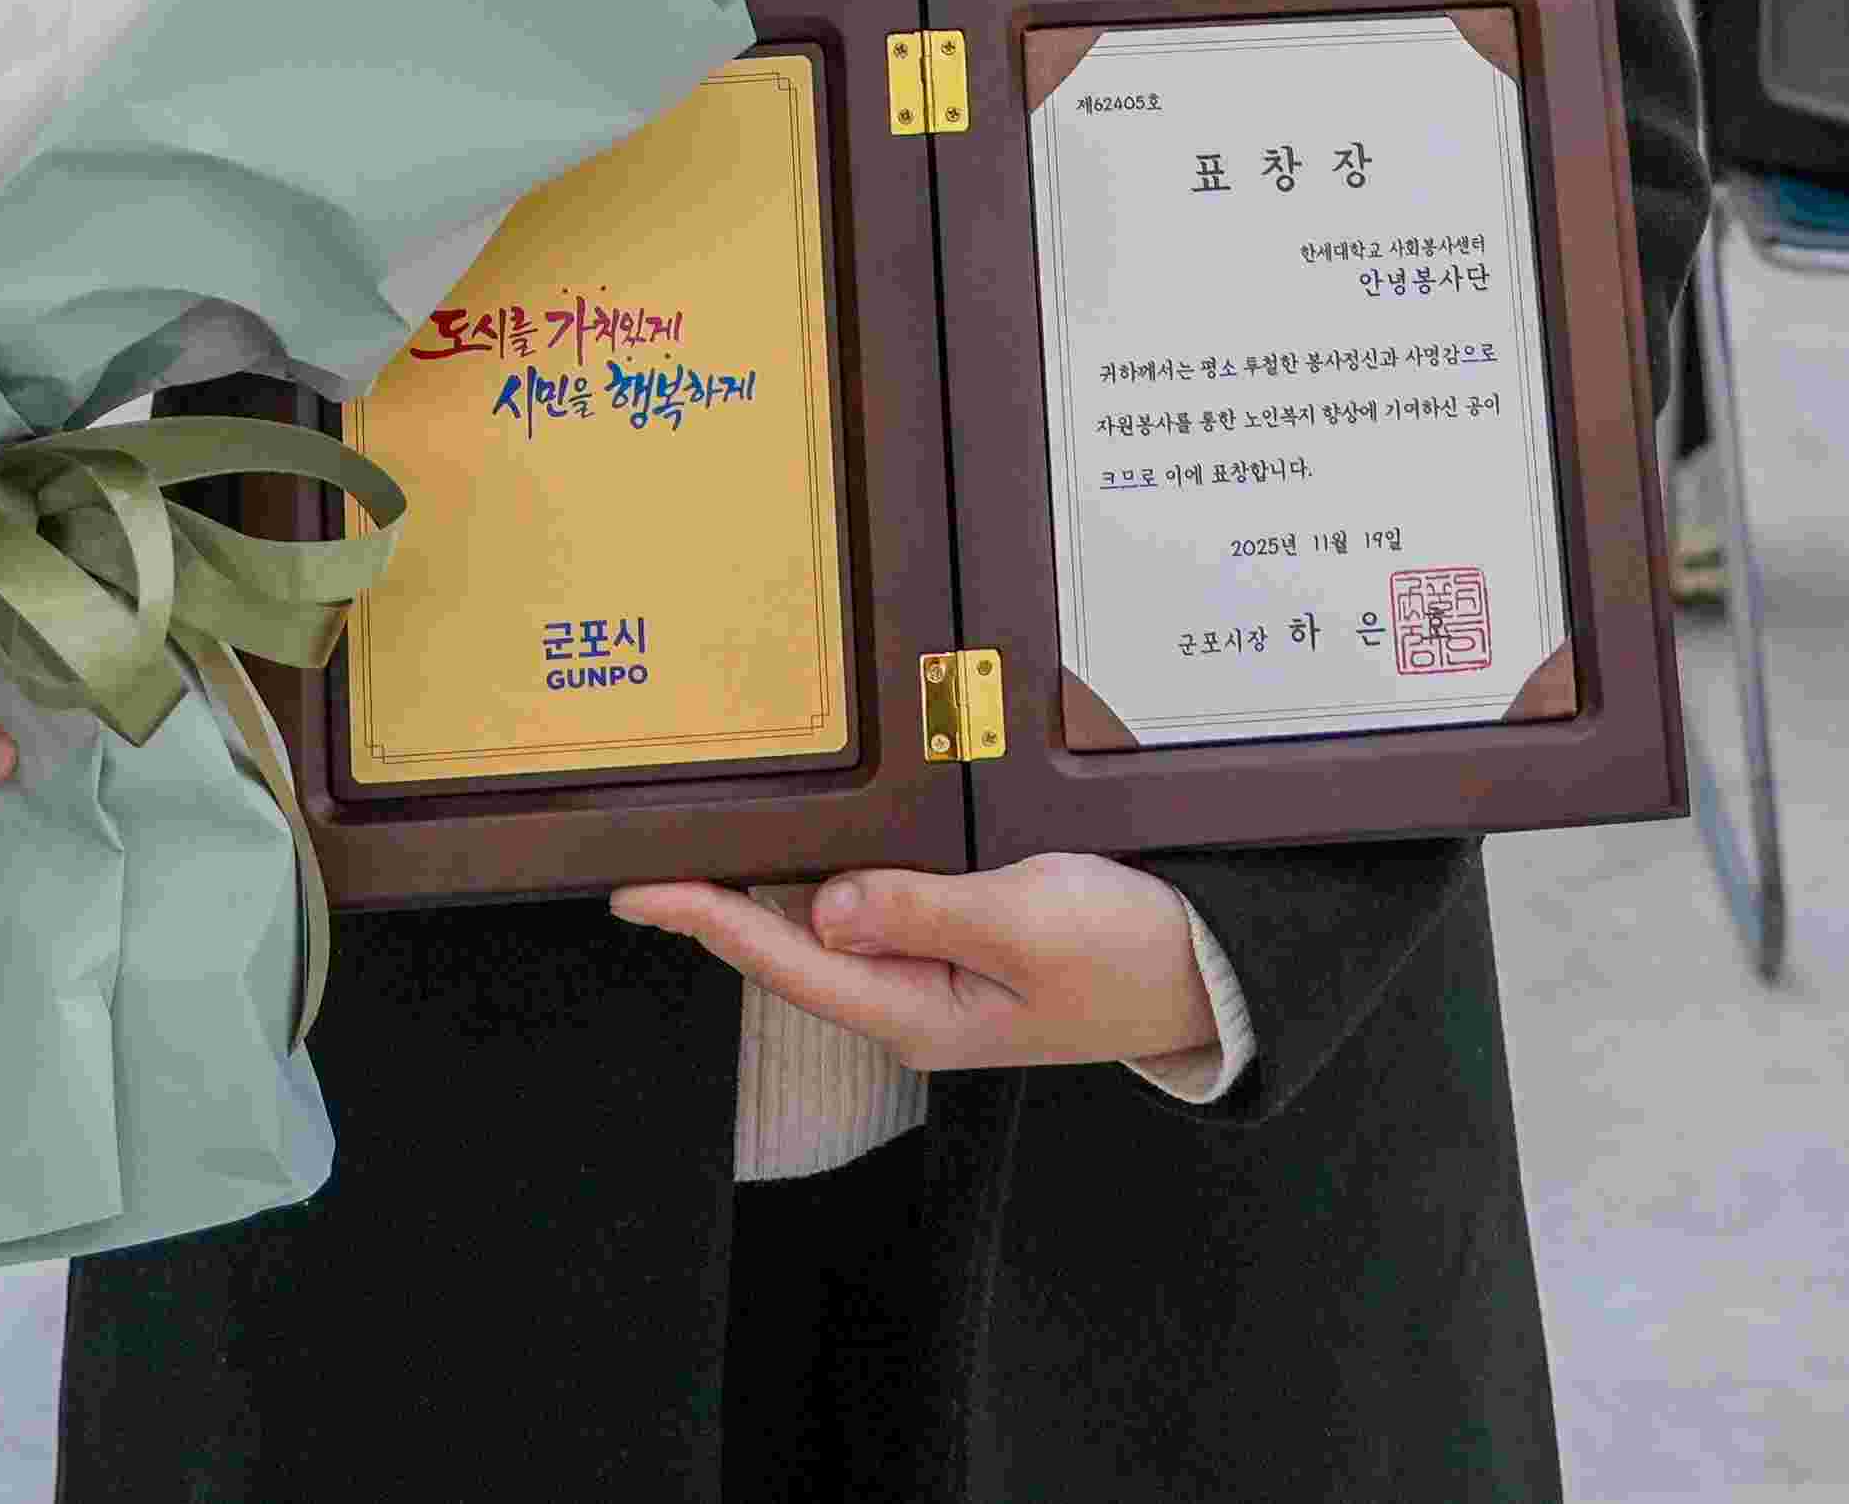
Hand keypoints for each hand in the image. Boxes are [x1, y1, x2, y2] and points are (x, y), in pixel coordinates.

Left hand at [613, 851, 1214, 1075]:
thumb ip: (922, 911)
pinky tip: (806, 839)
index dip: (706, 919)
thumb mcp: (1027, 923)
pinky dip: (830, 870)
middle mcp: (911, 1000)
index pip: (785, 960)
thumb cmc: (1129, 951)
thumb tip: (825, 908)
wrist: (1209, 970)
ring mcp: (936, 976)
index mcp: (916, 1011)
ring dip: (768, 883)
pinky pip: (875, 907)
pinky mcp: (962, 944)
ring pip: (827, 924)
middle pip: (789, 945)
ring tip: (700, 838)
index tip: (639, 888)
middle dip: (718, 901)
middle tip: (646, 848)